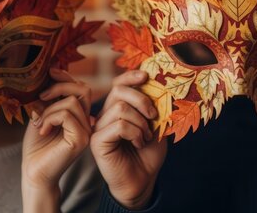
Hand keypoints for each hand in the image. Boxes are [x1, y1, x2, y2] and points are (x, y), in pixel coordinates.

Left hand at [21, 68, 92, 212]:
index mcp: (80, 115)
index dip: (66, 76)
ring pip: (71, 102)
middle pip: (82, 89)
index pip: (80, 87)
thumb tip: (52, 72)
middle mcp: (87, 122)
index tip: (49, 72)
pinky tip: (43, 130)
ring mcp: (86, 131)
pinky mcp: (81, 139)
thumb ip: (50, 97)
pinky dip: (50, 118)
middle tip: (40, 99)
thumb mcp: (41, 113)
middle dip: (59, 87)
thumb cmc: (36, 145)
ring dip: (49, 109)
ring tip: (40, 123)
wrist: (33, 171)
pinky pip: (66, 114)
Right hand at [90, 70, 166, 209]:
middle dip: (141, 100)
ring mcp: (99, 128)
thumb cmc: (148, 154)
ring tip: (146, 136)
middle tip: (154, 116)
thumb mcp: (156, 126)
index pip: (118, 84)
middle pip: (118, 91)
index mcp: (116, 109)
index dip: (130, 77)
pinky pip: (119, 125)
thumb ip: (154, 108)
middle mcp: (104, 116)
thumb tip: (159, 87)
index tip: (146, 76)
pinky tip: (138, 143)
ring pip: (120, 108)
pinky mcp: (97, 141)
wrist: (142, 180)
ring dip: (141, 122)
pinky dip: (135, 133)